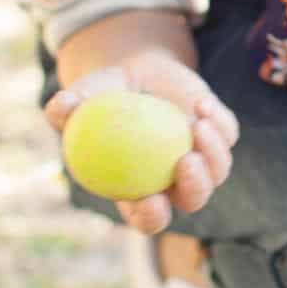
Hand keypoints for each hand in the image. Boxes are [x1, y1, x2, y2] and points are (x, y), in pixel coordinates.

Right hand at [44, 49, 239, 235]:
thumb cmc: (104, 94)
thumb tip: (59, 109)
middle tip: (187, 160)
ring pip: (217, 171)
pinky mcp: (219, 133)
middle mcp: (173, 181)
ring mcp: (199, 158)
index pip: (148, 217)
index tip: (152, 202)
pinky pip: (228, 134)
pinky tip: (202, 103)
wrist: (138, 70)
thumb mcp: (83, 98)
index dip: (152, 217)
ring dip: (214, 153)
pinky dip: (220, 123)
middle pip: (192, 200)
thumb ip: (68, 108)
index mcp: (138, 188)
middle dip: (195, 188)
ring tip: (199, 122)